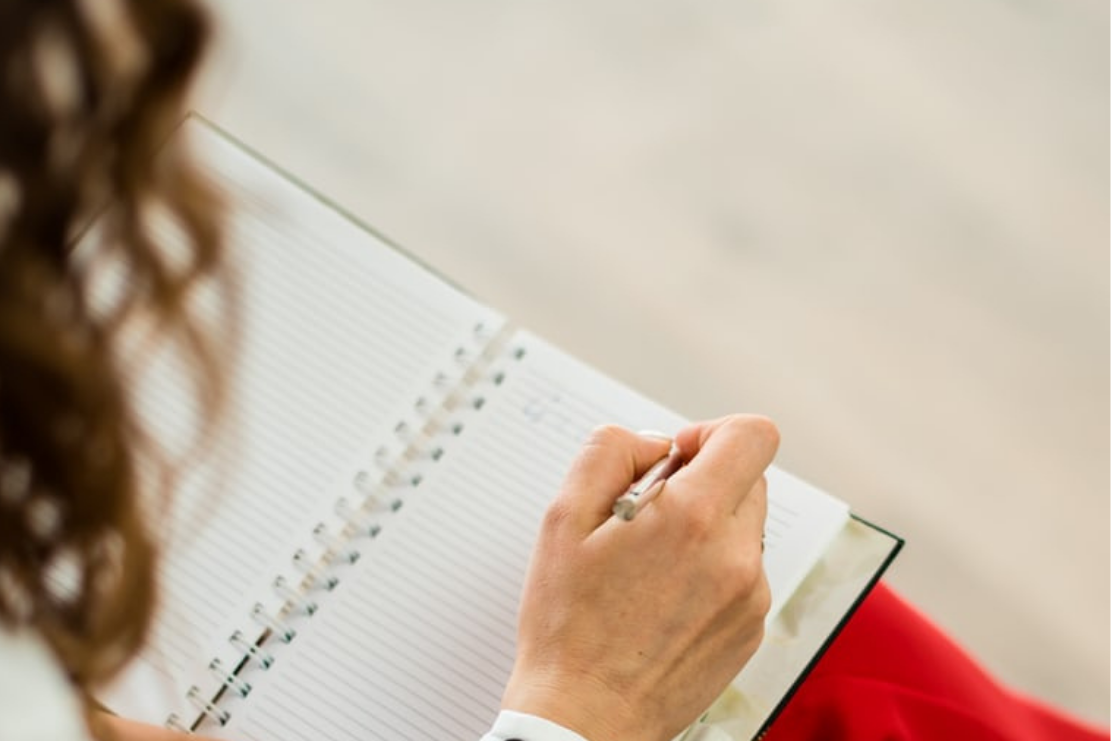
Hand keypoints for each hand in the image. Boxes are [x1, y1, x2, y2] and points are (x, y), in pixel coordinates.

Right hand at [501, 414, 777, 740]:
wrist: (584, 719)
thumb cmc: (568, 627)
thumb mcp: (563, 518)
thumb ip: (610, 453)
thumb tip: (655, 443)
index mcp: (693, 519)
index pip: (753, 435)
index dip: (712, 431)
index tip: (678, 456)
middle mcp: (735, 556)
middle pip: (749, 477)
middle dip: (702, 480)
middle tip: (647, 515)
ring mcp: (750, 597)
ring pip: (744, 525)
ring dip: (706, 526)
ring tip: (650, 564)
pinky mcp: (750, 629)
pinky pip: (743, 571)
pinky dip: (711, 568)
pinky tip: (663, 597)